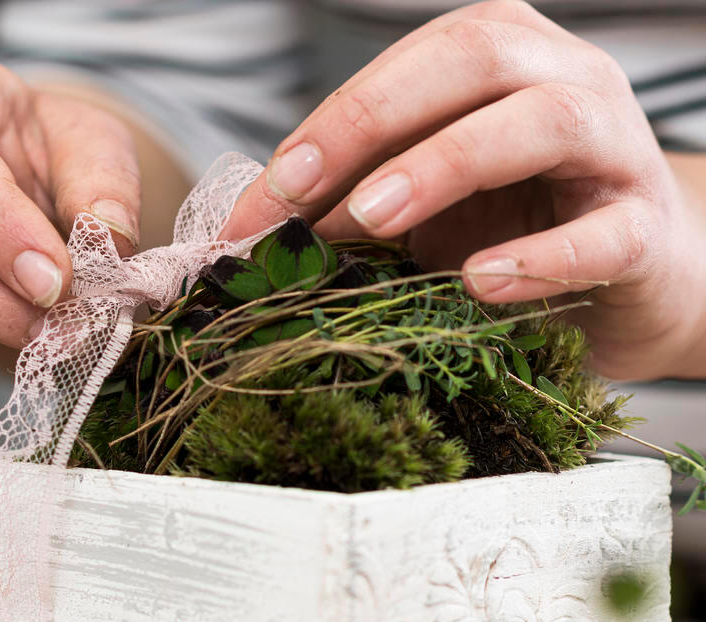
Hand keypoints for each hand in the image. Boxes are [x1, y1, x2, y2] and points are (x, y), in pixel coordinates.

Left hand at [224, 0, 705, 380]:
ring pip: (544, 123)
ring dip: (445, 166)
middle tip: (300, 194)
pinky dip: (539, 259)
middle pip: (474, 59)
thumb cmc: (511, 223)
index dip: (327, 124)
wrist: (628, 277)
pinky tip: (479, 282)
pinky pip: (605, 234)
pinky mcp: (647, 230)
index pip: (406, 67)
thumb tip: (256, 218)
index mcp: (497, 56)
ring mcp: (616, 147)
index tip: (263, 195)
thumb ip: (352, 191)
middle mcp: (563, 78)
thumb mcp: (421, 198)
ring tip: (374, 219)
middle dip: (370, 122)